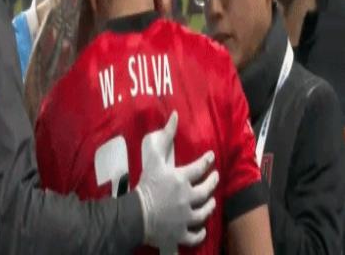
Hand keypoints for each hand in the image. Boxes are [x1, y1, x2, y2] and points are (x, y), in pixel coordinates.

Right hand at [136, 112, 218, 250]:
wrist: (136, 214)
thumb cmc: (145, 183)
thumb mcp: (154, 157)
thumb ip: (165, 136)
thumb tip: (175, 115)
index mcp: (182, 178)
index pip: (200, 168)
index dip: (207, 161)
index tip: (211, 157)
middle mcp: (188, 197)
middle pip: (206, 190)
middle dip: (212, 182)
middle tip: (215, 177)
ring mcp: (186, 217)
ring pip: (204, 212)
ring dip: (209, 206)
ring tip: (211, 201)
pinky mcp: (181, 232)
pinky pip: (194, 235)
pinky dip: (199, 233)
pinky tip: (202, 229)